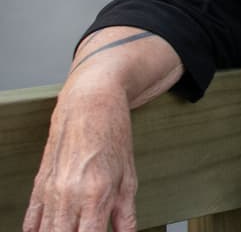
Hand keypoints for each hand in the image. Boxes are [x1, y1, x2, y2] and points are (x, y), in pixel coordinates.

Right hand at [23, 83, 137, 231]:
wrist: (91, 101)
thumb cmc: (113, 134)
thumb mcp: (129, 177)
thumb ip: (126, 215)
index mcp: (97, 194)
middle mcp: (70, 195)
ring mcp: (51, 192)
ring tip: (73, 229)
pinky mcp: (39, 186)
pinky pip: (30, 223)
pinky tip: (51, 230)